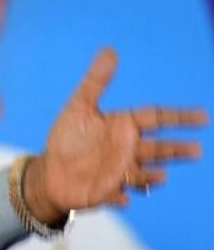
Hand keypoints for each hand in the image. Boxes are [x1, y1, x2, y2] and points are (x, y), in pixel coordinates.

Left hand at [24, 48, 207, 223]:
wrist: (50, 171)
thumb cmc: (67, 139)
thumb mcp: (78, 107)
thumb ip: (96, 82)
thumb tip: (110, 50)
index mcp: (124, 126)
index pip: (156, 118)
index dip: (179, 118)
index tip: (204, 116)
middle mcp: (127, 149)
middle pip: (158, 148)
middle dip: (176, 150)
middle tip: (197, 150)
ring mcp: (120, 171)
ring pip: (144, 173)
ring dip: (152, 176)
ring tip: (161, 176)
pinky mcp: (107, 191)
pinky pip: (117, 195)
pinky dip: (120, 197)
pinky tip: (122, 198)